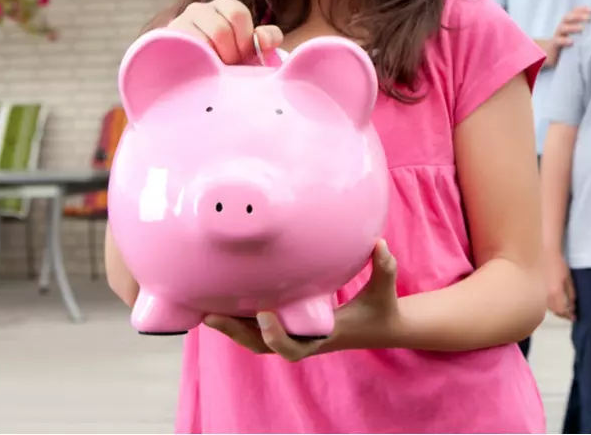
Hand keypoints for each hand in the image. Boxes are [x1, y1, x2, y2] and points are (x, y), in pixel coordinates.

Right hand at [167, 0, 283, 65]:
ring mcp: (179, 24)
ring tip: (214, 69)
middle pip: (220, 30)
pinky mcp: (166, 40)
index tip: (244, 56)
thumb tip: (262, 38)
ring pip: (202, 42)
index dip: (245, 39)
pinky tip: (201, 69)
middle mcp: (199, 9)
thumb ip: (267, 38)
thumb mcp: (253, 48)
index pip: (237, 14)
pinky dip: (198, 63)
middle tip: (229, 66)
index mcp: (223, 6)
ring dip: (213, 61)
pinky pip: (185, 50)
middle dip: (230, 54)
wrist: (197, 77)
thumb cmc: (230, 58)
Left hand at [204, 240, 400, 361]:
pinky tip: (221, 300)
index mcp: (325, 336)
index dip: (276, 335)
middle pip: (262, 346)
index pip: (294, 347)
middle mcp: (305, 340)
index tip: (265, 313)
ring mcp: (296, 335)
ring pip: (255, 340)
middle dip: (236, 334)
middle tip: (211, 315)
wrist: (379, 326)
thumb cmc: (381, 307)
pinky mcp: (291, 326)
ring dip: (231, 328)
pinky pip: (259, 329)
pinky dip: (240, 319)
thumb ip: (384, 267)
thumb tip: (379, 243)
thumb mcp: (385, 288)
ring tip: (205, 309)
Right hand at [545, 253, 575, 319]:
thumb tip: (573, 305)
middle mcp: (546, 296)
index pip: (562, 310)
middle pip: (555, 311)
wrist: (545, 254)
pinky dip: (552, 305)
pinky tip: (556, 302)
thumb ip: (570, 293)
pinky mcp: (538, 290)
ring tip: (565, 309)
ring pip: (550, 308)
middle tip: (570, 314)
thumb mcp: (568, 278)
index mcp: (555, 293)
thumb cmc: (558, 264)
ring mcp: (540, 293)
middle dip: (563, 314)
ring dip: (557, 310)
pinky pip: (545, 302)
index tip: (574, 318)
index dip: (569, 316)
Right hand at [552, 6, 590, 48]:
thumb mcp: (575, 37)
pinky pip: (557, 41)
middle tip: (589, 18)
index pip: (573, 13)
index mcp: (567, 24)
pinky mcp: (553, 46)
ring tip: (582, 28)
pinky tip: (571, 41)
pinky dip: (564, 40)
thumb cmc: (566, 46)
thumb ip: (584, 32)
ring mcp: (557, 36)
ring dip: (572, 27)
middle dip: (578, 16)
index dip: (581, 10)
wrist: (548, 55)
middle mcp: (561, 28)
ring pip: (562, 28)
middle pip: (567, 18)